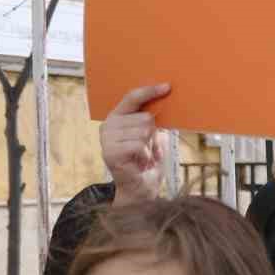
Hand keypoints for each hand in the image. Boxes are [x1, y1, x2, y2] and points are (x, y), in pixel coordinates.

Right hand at [100, 83, 171, 205]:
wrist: (140, 187)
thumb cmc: (148, 160)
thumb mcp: (152, 135)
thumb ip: (152, 119)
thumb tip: (165, 98)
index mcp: (117, 117)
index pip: (132, 97)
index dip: (150, 91)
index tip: (167, 86)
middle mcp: (108, 125)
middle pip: (144, 117)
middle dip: (152, 134)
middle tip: (147, 148)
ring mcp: (107, 139)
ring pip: (143, 131)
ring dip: (149, 146)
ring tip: (143, 156)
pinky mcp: (110, 152)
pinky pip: (139, 144)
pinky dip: (146, 154)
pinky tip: (140, 161)